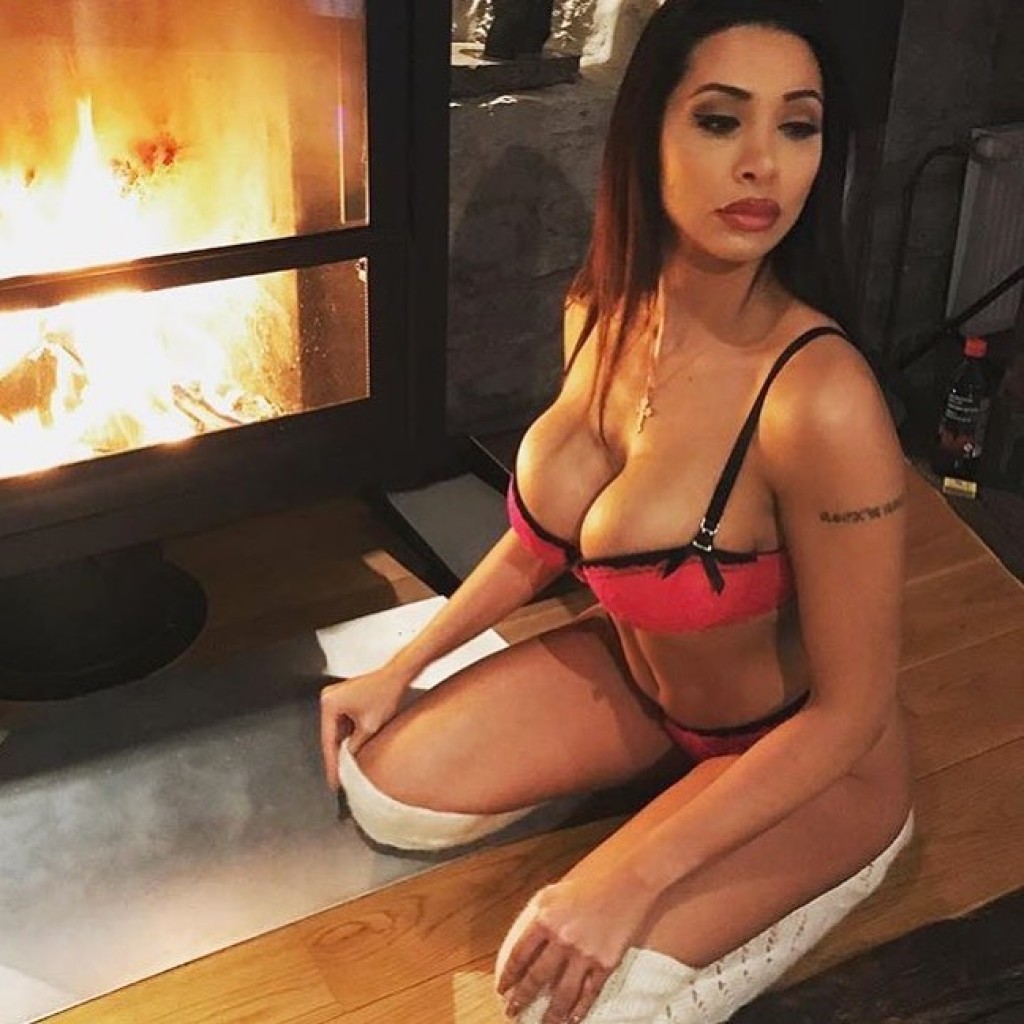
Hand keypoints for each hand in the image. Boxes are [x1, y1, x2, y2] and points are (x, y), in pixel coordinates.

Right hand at [319, 665, 411, 786]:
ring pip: (338, 729)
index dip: (332, 763)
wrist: (397, 676)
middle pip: (331, 734)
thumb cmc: (385, 693)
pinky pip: (343, 721)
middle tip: (339, 776)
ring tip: (347, 763)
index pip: (328, 740)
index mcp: (329, 704)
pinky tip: (355, 745)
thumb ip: (355, 746)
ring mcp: (336, 696)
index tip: (333, 778)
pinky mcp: (345, 697)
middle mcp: (329, 698)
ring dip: (344, 743)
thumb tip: (349, 757)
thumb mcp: (368, 727)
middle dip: (337, 754)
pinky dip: (350, 733)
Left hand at [495, 864, 654, 1023]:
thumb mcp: (555, 892)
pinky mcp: (606, 963)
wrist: (628, 880)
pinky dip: (579, 1010)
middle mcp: (562, 939)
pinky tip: (572, 1019)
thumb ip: (538, 915)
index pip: (518, 955)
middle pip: (536, 978)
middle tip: (513, 1012)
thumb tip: (524, 937)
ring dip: (550, 1015)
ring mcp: (585, 954)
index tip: (503, 989)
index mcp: (545, 919)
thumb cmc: (591, 881)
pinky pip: (589, 994)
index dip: (508, 976)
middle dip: (522, 999)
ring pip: (562, 994)